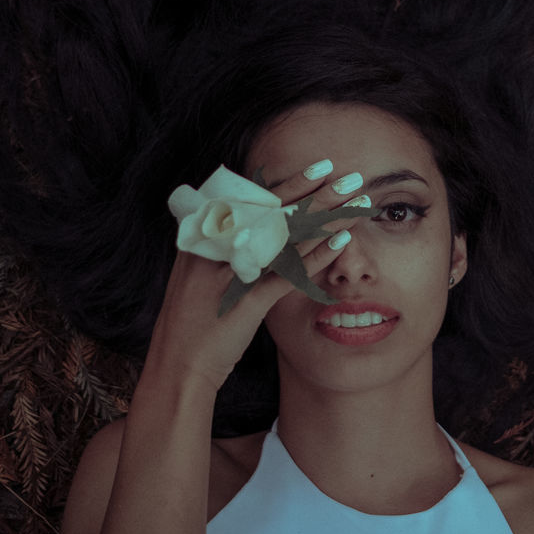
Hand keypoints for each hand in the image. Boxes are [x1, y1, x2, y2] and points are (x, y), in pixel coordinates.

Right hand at [145, 159, 364, 390]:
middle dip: (316, 193)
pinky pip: (287, 273)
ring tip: (357, 204)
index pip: (254, 200)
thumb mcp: (199, 273)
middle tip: (351, 178)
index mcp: (204, 236)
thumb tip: (254, 221)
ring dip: (325, 217)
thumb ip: (221, 245)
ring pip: (287, 237)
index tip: (320, 168)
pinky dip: (316, 256)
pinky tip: (341, 242)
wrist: (176, 365)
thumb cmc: (191, 320)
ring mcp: (231, 273)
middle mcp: (217, 248)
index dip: (289, 184)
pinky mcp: (246, 301)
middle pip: (276, 212)